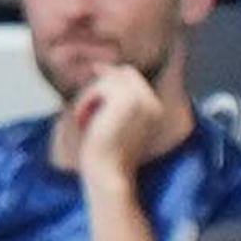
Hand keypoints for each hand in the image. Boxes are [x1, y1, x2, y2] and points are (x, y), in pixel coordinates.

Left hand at [68, 62, 169, 187]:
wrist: (109, 173)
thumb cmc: (105, 152)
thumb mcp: (113, 120)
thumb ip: (112, 98)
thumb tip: (99, 67)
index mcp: (154, 109)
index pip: (133, 77)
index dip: (113, 73)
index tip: (95, 72)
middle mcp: (153, 103)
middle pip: (124, 73)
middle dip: (101, 84)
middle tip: (85, 109)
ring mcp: (143, 101)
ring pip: (111, 78)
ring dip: (91, 95)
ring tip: (85, 119)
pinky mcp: (128, 102)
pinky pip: (101, 86)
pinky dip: (87, 100)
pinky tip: (85, 119)